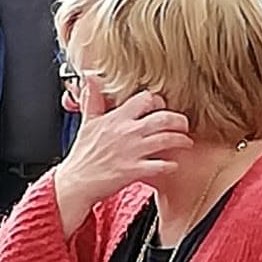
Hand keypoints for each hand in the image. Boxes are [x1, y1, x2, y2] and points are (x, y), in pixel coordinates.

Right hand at [53, 80, 192, 237]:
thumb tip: (90, 78)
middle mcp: (127, 132)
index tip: (161, 108)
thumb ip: (93, 99)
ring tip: (185, 142)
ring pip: (167, 139)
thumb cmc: (83, 156)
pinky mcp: (134, 171)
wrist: (76, 183)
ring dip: (181, 140)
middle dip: (179, 120)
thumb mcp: (87, 123)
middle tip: (184, 124)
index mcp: (117, 119)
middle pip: (163, 117)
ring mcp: (132, 151)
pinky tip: (173, 165)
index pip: (145, 98)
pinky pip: (161, 165)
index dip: (157, 101)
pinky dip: (170, 165)